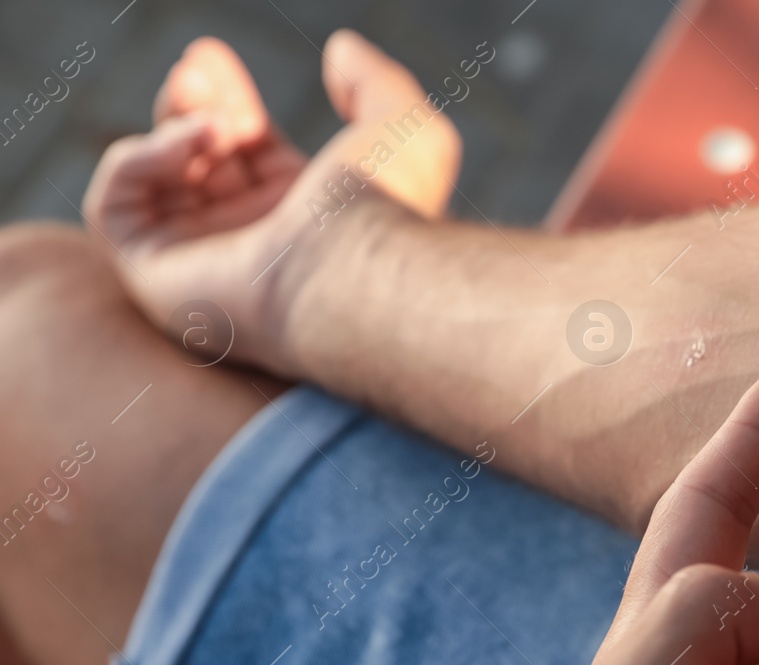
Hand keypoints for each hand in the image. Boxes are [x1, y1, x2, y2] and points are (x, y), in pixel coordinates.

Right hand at [81, 31, 459, 372]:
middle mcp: (251, 244)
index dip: (224, 98)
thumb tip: (342, 47)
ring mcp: (200, 266)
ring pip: (152, 180)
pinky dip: (141, 157)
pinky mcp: (156, 280)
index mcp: (302, 214)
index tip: (209, 54)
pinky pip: (115, 206)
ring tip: (214, 118)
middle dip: (188, 105)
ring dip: (173, 128)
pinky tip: (196, 139)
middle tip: (195, 70)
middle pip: (195, 160)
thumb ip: (374, 81)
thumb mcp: (400, 125)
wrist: (357, 268)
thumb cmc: (385, 205)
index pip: (243, 149)